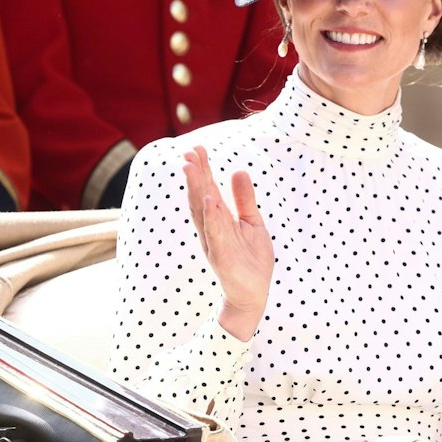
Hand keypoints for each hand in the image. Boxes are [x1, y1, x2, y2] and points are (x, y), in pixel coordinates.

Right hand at [181, 146, 273, 340]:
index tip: (197, 148)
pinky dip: (211, 216)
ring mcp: (215, 242)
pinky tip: (209, 200)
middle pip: (201, 197)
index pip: (208, 189)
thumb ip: (244, 199)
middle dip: (195, 175)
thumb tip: (237, 171)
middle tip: (187, 152)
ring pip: (203, 212)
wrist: (253, 293)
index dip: (202, 170)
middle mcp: (212, 228)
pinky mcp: (222, 256)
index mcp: (219, 219)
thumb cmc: (251, 259)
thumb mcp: (252, 223)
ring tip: (191, 167)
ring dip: (197, 189)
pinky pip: (216, 233)